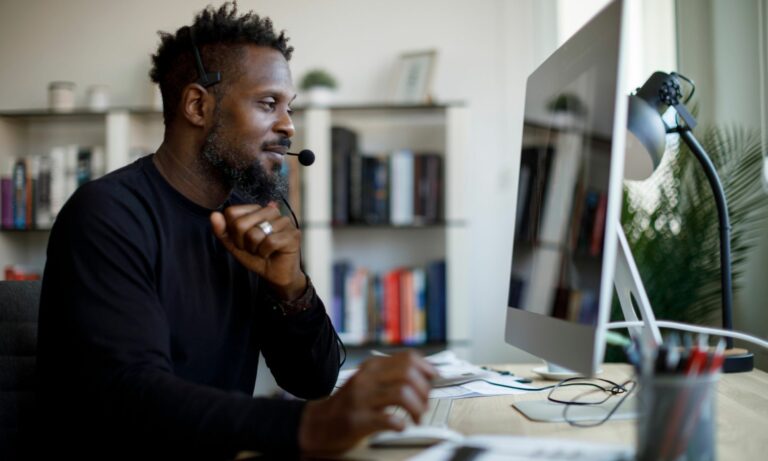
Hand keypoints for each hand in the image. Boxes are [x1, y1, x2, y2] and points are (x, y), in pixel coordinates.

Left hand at [210, 203, 304, 297]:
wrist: (276, 276)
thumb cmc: (258, 258)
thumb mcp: (236, 246)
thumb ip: (223, 231)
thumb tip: (214, 215)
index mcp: (257, 210)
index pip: (232, 212)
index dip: (233, 232)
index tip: (243, 241)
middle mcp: (272, 211)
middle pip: (241, 223)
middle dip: (244, 242)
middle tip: (254, 248)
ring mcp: (284, 222)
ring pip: (256, 233)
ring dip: (256, 249)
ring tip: (264, 251)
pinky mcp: (293, 234)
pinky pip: (270, 242)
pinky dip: (266, 253)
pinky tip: (271, 253)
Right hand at [298, 350, 437, 454]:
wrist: (319, 424)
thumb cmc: (348, 404)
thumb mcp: (368, 381)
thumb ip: (391, 376)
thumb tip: (426, 376)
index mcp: (372, 367)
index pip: (408, 358)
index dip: (427, 369)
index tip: (434, 380)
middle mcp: (367, 378)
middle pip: (408, 374)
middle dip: (424, 391)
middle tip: (424, 404)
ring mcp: (362, 398)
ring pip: (402, 394)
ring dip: (417, 408)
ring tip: (416, 417)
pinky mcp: (358, 420)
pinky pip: (388, 419)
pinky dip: (401, 424)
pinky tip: (401, 426)